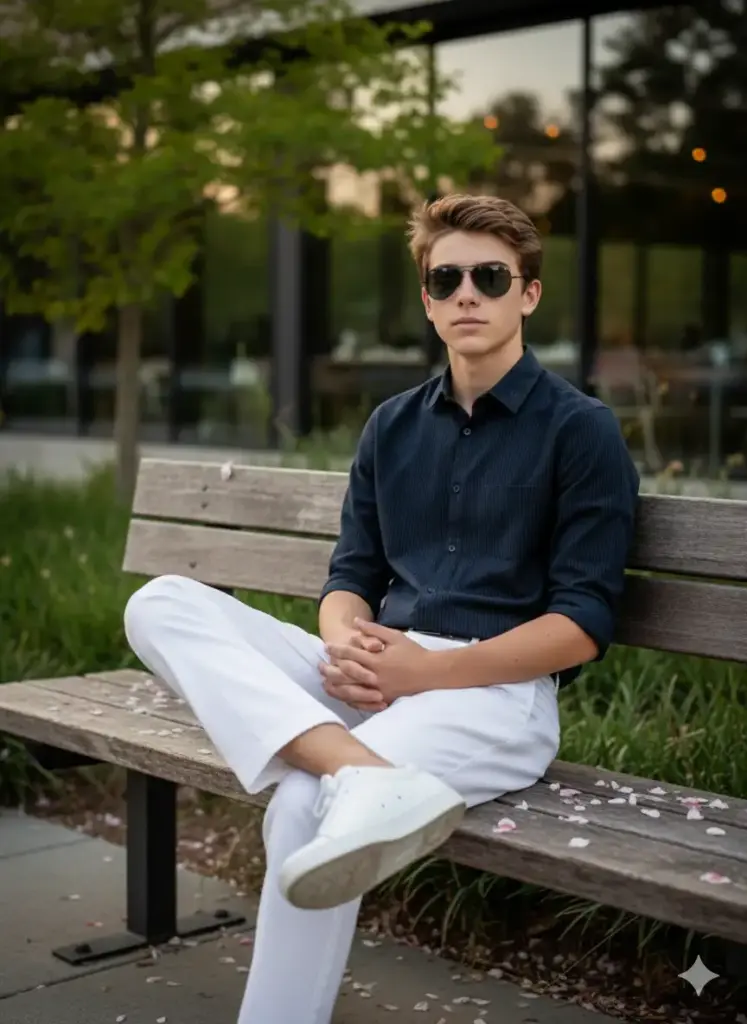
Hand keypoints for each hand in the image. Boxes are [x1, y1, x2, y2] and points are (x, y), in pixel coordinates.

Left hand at [323, 619, 439, 704]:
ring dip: (335, 687)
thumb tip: (356, 622)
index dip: (336, 650)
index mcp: (377, 660)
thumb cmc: (413, 653)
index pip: (350, 655)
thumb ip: (373, 630)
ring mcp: (379, 691)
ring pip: (351, 692)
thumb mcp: (394, 636)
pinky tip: (342, 697)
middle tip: (319, 665)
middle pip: (346, 675)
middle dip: (330, 669)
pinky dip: (349, 700)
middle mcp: (375, 677)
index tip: (326, 647)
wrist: (431, 673)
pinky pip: (362, 703)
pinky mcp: (384, 701)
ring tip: (324, 683)